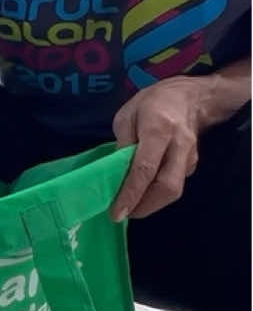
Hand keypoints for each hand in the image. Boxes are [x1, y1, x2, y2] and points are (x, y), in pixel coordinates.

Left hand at [110, 76, 205, 220]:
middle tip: (125, 213)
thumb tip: (117, 172)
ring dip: (152, 203)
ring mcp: (190, 156)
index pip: (145, 169)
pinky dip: (159, 193)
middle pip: (167, 186)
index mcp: (158, 129)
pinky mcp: (193, 163)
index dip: (131, 193)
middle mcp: (178, 145)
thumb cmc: (151, 103)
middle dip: (145, 206)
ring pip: (174, 189)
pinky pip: (176, 183)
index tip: (118, 212)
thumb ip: (122, 144)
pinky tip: (145, 192)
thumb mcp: (126, 116)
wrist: (190, 97)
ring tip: (132, 205)